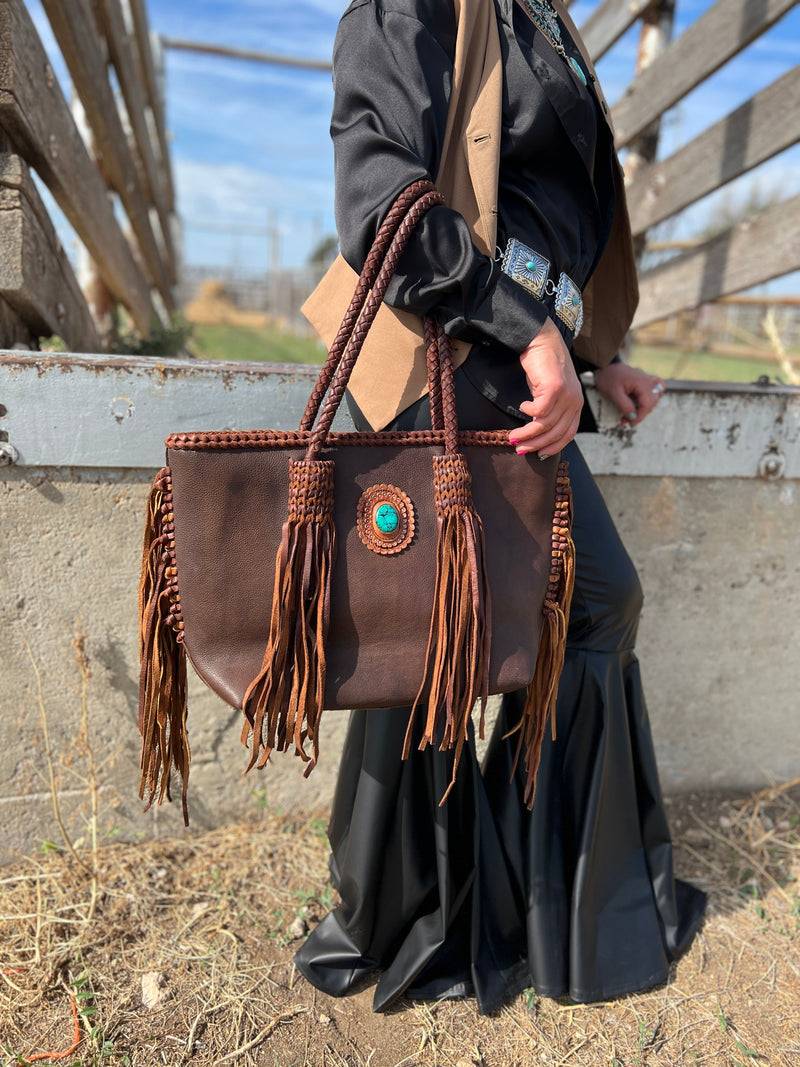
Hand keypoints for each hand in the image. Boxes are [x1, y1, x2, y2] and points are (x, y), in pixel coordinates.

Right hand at [509, 317, 583, 458]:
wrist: (542, 340)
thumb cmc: (543, 367)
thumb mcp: (550, 393)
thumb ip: (549, 411)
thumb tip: (536, 432)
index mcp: (576, 405)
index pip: (568, 434)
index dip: (553, 447)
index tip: (538, 455)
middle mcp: (575, 401)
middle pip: (556, 433)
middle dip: (535, 444)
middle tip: (518, 448)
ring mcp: (566, 395)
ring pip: (545, 425)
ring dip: (527, 433)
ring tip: (513, 436)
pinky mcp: (555, 388)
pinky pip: (539, 411)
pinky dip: (528, 412)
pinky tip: (522, 406)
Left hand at [592, 363, 664, 425]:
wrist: (605, 365)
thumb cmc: (608, 378)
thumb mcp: (613, 394)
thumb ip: (624, 406)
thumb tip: (633, 417)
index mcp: (641, 383)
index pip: (647, 404)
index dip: (640, 416)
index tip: (630, 423)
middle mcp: (648, 381)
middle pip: (652, 402)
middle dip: (641, 413)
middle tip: (627, 419)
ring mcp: (648, 379)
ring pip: (655, 397)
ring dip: (646, 407)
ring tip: (633, 412)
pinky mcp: (646, 379)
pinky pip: (658, 387)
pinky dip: (654, 395)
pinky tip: (645, 400)